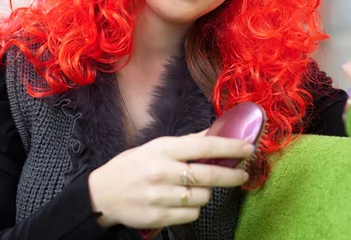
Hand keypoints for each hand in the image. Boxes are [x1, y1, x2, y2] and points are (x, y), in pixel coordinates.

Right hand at [88, 132, 252, 228]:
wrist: (102, 194)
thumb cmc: (132, 165)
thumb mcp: (156, 147)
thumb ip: (187, 143)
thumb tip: (216, 132)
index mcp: (163, 149)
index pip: (203, 146)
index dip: (229, 147)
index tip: (248, 148)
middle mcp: (162, 172)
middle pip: (208, 175)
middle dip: (231, 175)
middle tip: (242, 173)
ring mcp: (160, 197)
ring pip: (202, 197)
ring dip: (206, 193)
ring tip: (194, 187)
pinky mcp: (159, 218)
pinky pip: (192, 214)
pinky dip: (193, 208)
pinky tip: (182, 200)